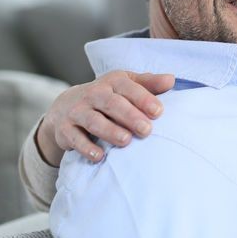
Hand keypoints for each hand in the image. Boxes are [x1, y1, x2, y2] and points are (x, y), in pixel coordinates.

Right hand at [36, 71, 174, 166]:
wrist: (66, 106)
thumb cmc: (108, 96)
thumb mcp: (126, 85)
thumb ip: (149, 83)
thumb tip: (171, 80)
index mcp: (113, 82)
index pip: (128, 87)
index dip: (143, 98)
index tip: (159, 112)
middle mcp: (94, 94)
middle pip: (112, 104)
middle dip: (130, 116)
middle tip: (146, 130)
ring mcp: (78, 111)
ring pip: (94, 121)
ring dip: (110, 131)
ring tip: (126, 141)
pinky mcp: (65, 129)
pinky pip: (75, 138)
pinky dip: (86, 148)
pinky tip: (99, 156)